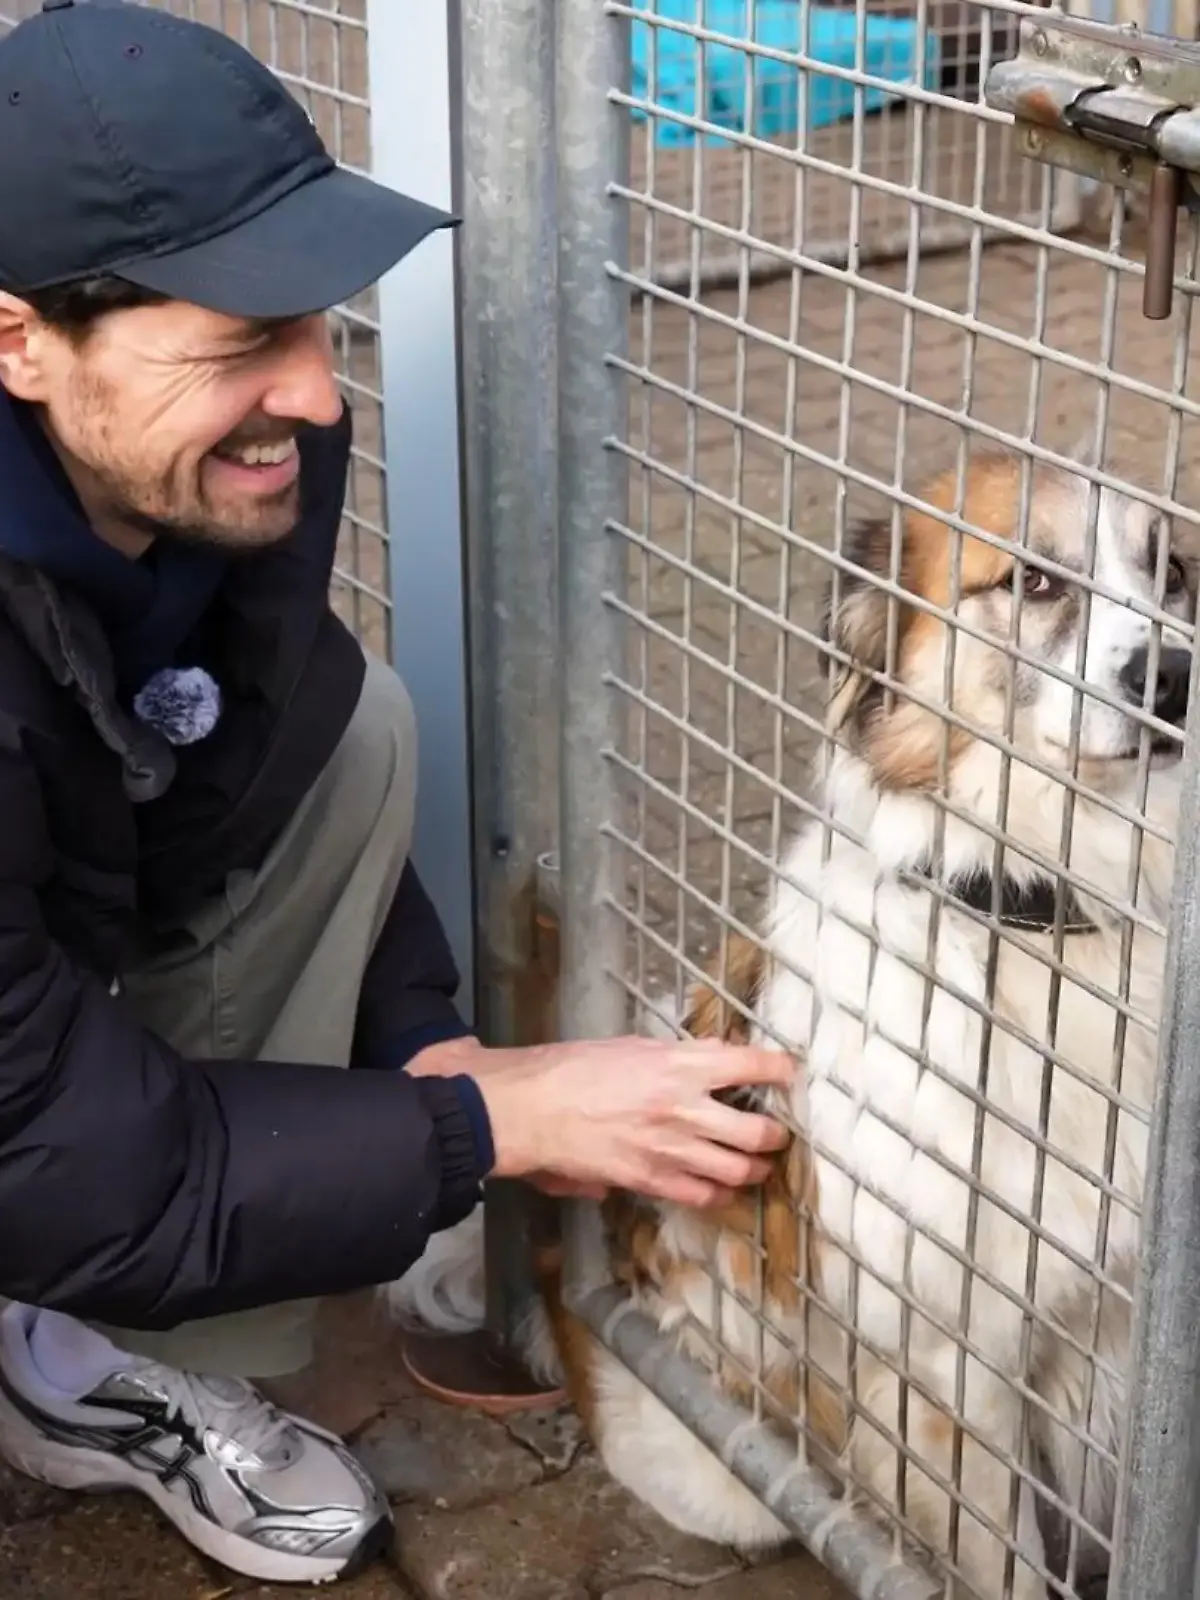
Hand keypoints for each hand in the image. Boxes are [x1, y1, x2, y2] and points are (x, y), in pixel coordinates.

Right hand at [467, 1036, 791, 1208]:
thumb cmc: (573, 1068)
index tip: (792, 1073)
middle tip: (779, 1133)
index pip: (751, 1064)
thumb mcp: (632, 1046)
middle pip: (758, 1131)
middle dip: (777, 1135)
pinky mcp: (650, 1180)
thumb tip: (711, 1064)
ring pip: (738, 1170)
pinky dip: (718, 1194)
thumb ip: (677, 1058)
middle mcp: (686, 1107)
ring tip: (759, 1166)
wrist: (532, 1107)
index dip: (781, 1070)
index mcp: (681, 1064)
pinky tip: (721, 1189)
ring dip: (756, 1169)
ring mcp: (671, 1149)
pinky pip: (702, 1195)